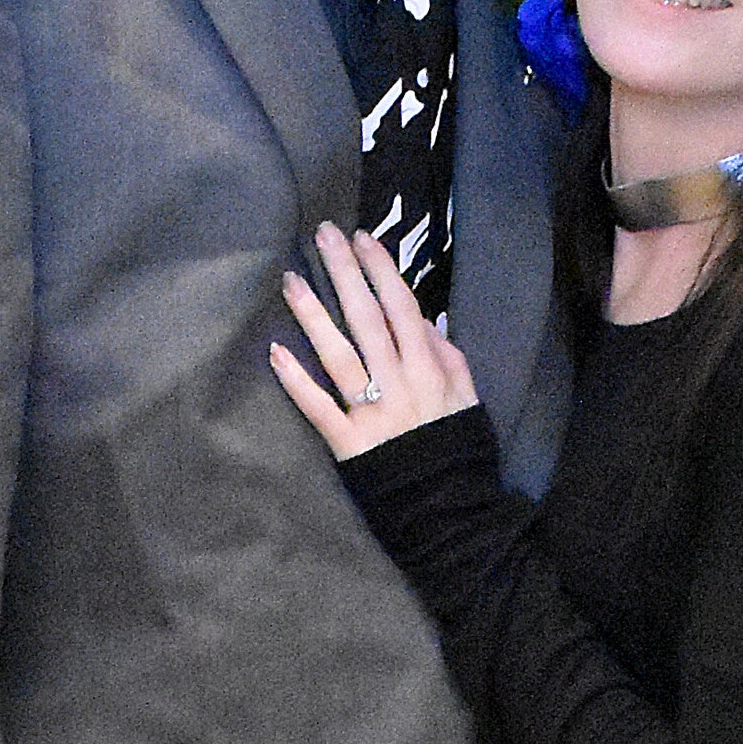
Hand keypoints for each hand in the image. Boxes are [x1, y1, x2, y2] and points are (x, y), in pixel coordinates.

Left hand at [271, 224, 478, 460]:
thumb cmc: (457, 448)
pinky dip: (296, 380)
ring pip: (338, 355)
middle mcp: (398, 384)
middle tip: (322, 235)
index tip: (362, 238)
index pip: (401, 307)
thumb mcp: (466, 397)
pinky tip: (276, 352)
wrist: (449, 508)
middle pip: (366, 318)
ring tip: (290, 280)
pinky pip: (318, 407)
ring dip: (312, 316)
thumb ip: (446, 356)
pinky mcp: (348, 443)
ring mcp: (371, 413)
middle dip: (344, 273)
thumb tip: (422, 319)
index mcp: (430, 369)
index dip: (381, 269)